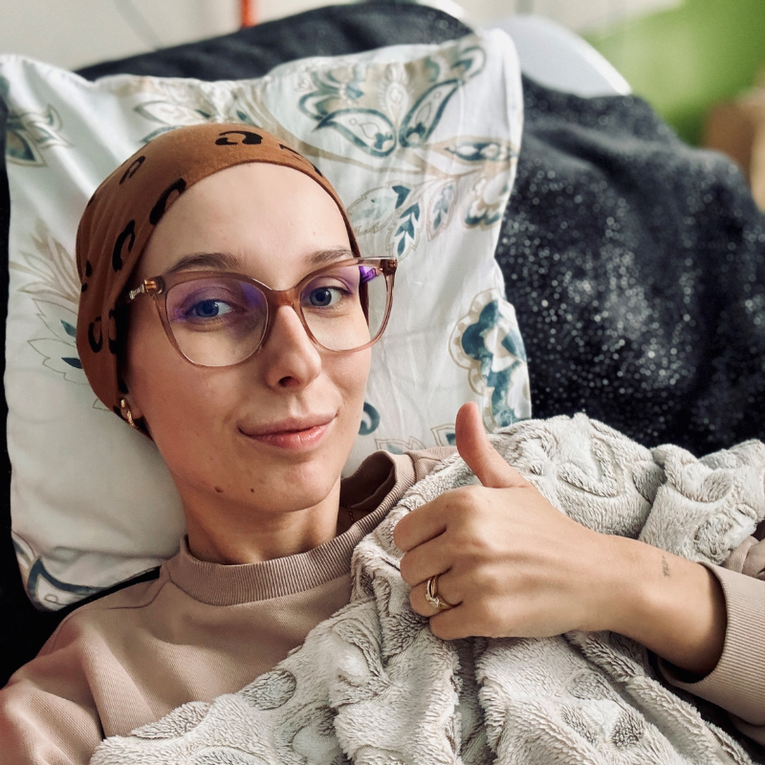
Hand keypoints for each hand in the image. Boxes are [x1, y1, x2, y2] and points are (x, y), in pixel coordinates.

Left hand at [393, 402, 620, 640]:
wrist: (596, 574)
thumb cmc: (546, 528)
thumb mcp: (511, 484)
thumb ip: (478, 449)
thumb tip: (465, 406)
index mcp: (463, 502)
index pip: (403, 534)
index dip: (422, 544)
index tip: (448, 547)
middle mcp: (466, 538)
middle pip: (408, 569)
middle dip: (430, 574)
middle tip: (463, 572)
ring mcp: (477, 579)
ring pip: (420, 600)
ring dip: (440, 602)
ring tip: (472, 591)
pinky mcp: (488, 617)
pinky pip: (439, 628)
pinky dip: (453, 625)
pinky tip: (480, 611)